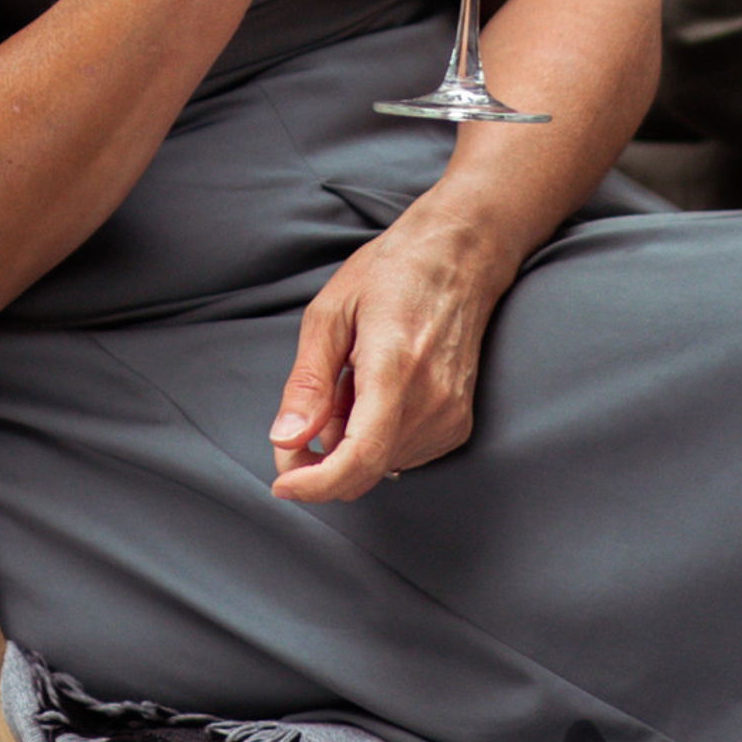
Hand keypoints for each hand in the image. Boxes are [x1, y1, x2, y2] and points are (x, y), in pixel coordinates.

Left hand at [267, 199, 511, 505]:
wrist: (458, 258)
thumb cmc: (392, 273)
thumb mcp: (329, 314)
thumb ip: (307, 383)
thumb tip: (286, 440)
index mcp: (395, 369)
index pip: (359, 459)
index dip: (315, 484)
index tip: (283, 483)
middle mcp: (431, 402)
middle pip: (363, 468)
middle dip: (322, 453)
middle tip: (316, 401)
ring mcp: (451, 417)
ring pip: (379, 466)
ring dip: (351, 440)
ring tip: (355, 380)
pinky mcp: (458, 425)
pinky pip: (402, 455)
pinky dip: (376, 436)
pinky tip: (376, 391)